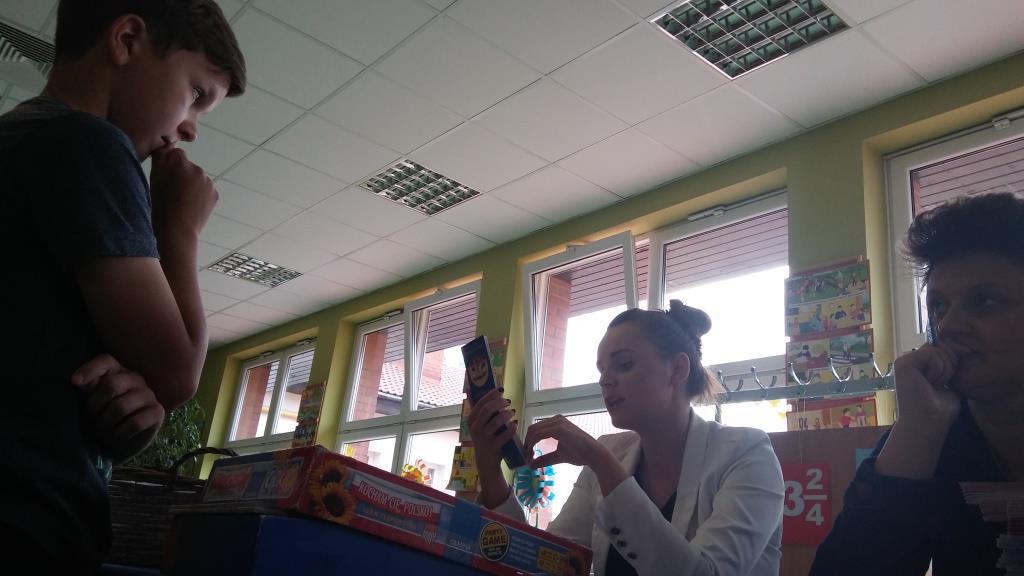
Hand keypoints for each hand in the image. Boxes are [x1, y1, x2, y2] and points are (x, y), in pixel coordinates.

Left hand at [72, 354, 165, 463]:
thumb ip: (87, 388)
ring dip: (106, 424)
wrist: (119, 444)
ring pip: (121, 407)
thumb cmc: (101, 418)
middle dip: (94, 407)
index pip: (106, 361)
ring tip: (103, 431)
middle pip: (111, 385)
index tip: (74, 382)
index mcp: (118, 371)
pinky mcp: (157, 412)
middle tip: (91, 420)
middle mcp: (136, 379)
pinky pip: (135, 423)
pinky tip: (118, 436)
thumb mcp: (90, 402)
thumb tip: (78, 380)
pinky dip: (120, 433)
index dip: (89, 370)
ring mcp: (149, 395)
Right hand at [149, 147, 217, 238]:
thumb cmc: (162, 205)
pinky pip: (206, 190)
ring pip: (197, 179)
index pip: (176, 154)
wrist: (178, 230)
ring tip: (182, 201)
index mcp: (181, 162)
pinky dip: (200, 195)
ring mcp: (208, 182)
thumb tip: (166, 145)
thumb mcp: (154, 178)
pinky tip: (191, 205)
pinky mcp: (215, 194)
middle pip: (188, 166)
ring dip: (191, 185)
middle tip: (173, 192)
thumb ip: (160, 157)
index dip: (170, 165)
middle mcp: (197, 168)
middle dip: (182, 175)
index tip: (166, 178)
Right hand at [466, 388, 517, 508]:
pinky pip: (505, 434)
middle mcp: (475, 429)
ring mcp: (484, 438)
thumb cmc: (484, 438)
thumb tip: (470, 389)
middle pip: (487, 410)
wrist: (486, 462)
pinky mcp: (493, 447)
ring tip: (512, 412)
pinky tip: (515, 423)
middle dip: (500, 403)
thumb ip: (478, 408)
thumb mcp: (478, 424)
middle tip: (508, 401)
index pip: (480, 403)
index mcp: (471, 421)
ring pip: (497, 421)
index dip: (491, 395)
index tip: (501, 390)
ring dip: (507, 414)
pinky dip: (512, 427)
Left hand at [524, 415, 603, 468]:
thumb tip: (531, 465)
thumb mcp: (558, 456)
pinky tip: (532, 452)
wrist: (594, 454)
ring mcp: (558, 422)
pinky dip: (532, 443)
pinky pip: (540, 434)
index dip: (528, 441)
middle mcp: (556, 419)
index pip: (536, 429)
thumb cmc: (580, 454)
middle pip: (533, 428)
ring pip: (534, 430)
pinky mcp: (559, 428)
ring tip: (528, 456)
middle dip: (526, 442)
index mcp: (556, 423)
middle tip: (526, 456)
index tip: (526, 454)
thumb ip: (545, 458)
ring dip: (528, 444)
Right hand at [892, 343, 960, 427]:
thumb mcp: (949, 381)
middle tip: (939, 385)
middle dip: (949, 365)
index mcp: (918, 365)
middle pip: (940, 346)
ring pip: (937, 350)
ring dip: (944, 371)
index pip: (940, 348)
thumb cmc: (939, 409)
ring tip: (933, 387)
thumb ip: (949, 364)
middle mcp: (909, 360)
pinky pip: (931, 354)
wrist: (928, 424)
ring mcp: (904, 361)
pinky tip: (929, 384)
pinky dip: (937, 370)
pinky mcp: (904, 364)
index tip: (949, 380)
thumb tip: (962, 347)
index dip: (952, 359)